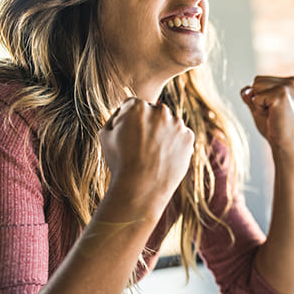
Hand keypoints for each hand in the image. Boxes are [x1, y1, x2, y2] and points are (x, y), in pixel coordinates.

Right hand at [99, 98, 193, 214]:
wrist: (141, 187)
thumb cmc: (120, 162)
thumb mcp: (105, 135)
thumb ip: (115, 117)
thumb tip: (124, 112)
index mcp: (138, 106)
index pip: (132, 106)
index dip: (126, 121)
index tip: (125, 137)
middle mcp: (160, 110)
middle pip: (153, 113)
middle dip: (147, 125)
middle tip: (140, 146)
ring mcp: (177, 124)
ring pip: (168, 124)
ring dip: (163, 133)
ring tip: (152, 154)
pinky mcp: (189, 138)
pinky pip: (181, 137)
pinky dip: (175, 144)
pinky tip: (164, 158)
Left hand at [240, 76, 293, 156]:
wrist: (285, 144)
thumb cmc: (274, 127)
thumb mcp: (261, 106)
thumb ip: (251, 95)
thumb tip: (245, 90)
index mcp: (292, 82)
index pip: (260, 80)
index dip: (260, 97)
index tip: (274, 110)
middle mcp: (293, 81)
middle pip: (257, 80)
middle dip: (258, 98)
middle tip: (272, 113)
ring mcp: (288, 87)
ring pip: (255, 86)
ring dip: (258, 103)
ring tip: (272, 113)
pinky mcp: (281, 95)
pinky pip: (255, 97)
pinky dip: (258, 109)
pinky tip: (272, 116)